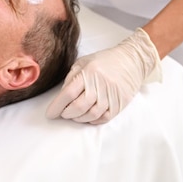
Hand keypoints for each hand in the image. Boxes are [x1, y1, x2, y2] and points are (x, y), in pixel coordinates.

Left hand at [46, 28, 161, 123]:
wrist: (132, 61)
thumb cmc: (103, 61)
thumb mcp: (82, 63)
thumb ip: (71, 79)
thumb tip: (61, 98)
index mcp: (89, 72)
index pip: (68, 94)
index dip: (56, 106)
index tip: (50, 113)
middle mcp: (100, 84)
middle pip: (79, 106)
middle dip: (66, 113)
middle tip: (62, 113)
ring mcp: (112, 95)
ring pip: (91, 115)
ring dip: (78, 118)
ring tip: (74, 114)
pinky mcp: (121, 103)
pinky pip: (104, 118)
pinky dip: (92, 120)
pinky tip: (87, 116)